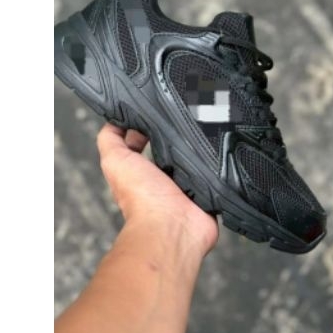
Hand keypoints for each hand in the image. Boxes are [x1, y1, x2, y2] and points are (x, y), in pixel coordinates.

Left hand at [96, 123, 217, 256]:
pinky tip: (222, 146)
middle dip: (182, 131)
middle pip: (176, 145)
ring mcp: (188, 185)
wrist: (172, 226)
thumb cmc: (142, 199)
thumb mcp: (116, 161)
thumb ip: (110, 140)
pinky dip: (219, 160)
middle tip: (190, 113)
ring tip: (208, 125)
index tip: (162, 106)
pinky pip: (216, 170)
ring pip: (197, 155)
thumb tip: (113, 120)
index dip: (153, 124)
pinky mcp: (208, 191)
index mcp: (144, 170)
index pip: (149, 140)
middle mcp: (166, 178)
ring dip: (202, 143)